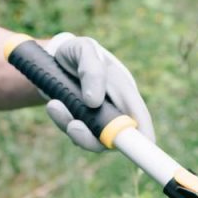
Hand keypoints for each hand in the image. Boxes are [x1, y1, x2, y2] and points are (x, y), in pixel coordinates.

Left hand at [44, 32, 154, 151]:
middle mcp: (114, 108)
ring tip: (54, 106)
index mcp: (124, 89)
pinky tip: (53, 105)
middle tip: (73, 126)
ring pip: (92, 139)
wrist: (53, 57)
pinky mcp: (81, 123)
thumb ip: (92, 70)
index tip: (142, 147)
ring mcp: (98, 118)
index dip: (144, 134)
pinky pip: (75, 133)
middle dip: (93, 137)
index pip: (139, 116)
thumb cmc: (75, 51)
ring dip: (71, 127)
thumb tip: (94, 102)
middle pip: (115, 137)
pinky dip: (62, 122)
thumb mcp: (83, 49)